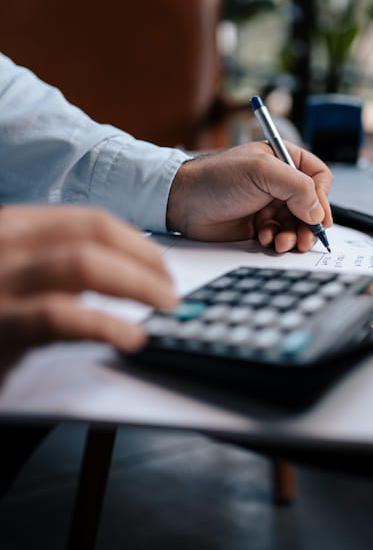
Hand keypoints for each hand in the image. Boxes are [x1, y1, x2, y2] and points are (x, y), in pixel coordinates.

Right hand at [0, 205, 176, 379]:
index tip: (160, 265)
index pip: (88, 220)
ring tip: (164, 306)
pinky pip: (60, 317)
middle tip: (170, 290)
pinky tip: (131, 337)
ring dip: (137, 284)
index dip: (135, 241)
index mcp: (12, 226)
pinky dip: (106, 324)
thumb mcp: (16, 275)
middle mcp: (3, 241)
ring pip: (83, 263)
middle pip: (93, 234)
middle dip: (144, 260)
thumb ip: (56, 264)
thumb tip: (125, 270)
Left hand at [166, 141, 332, 252]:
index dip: (323, 197)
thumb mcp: (261, 172)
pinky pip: (279, 236)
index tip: (319, 217)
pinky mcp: (258, 225)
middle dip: (309, 224)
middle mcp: (279, 182)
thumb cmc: (217, 178)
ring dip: (293, 235)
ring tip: (281, 242)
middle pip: (311, 206)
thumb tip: (318, 213)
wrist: (183, 201)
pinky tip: (263, 238)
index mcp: (283, 160)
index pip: (318, 177)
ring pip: (296, 224)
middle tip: (304, 239)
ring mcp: (269, 204)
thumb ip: (297, 187)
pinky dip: (276, 240)